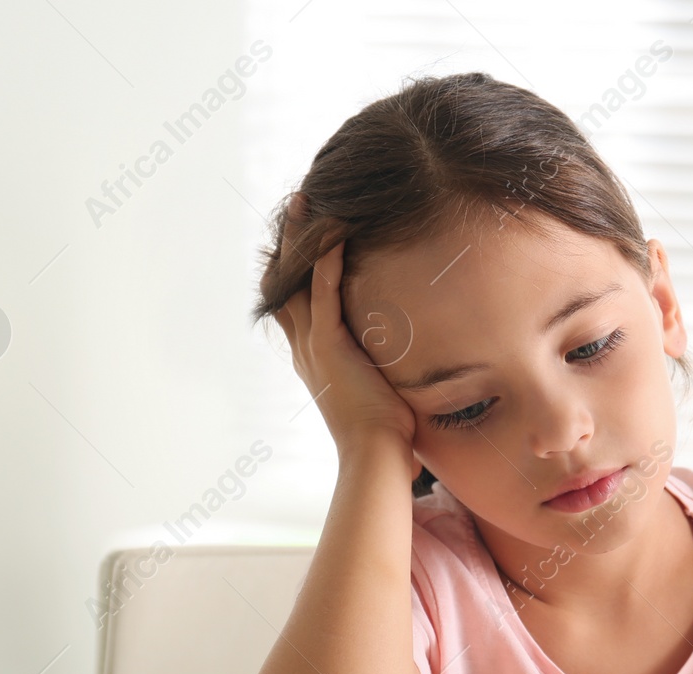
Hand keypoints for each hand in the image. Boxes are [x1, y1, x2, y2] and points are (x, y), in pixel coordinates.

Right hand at [271, 195, 418, 468]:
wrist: (376, 455)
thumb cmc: (384, 436)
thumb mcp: (378, 395)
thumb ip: (382, 375)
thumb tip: (409, 376)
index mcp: (313, 360)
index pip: (291, 305)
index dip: (289, 271)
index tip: (295, 241)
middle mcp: (305, 348)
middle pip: (283, 283)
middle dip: (286, 243)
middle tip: (293, 207)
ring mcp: (314, 345)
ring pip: (297, 278)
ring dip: (300, 237)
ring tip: (304, 199)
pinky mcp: (331, 344)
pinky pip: (325, 290)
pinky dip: (328, 257)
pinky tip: (335, 228)